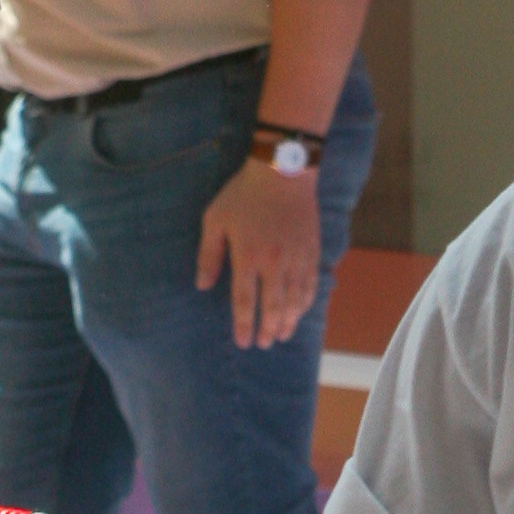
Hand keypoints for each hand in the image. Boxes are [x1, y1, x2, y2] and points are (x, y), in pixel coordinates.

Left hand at [196, 152, 321, 348]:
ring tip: (282, 335)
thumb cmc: (244, 194)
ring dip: (289, 320)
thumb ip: (208, 254)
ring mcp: (297, 257)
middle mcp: (275, 262)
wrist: (284, 170)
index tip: (243, 342)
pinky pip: (311, 283)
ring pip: (296, 299)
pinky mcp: (312, 250)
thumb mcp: (215, 219)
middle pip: (274, 306)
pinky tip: (301, 311)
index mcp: (248, 256)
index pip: (245, 300)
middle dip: (268, 329)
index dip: (244, 325)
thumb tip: (201, 285)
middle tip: (263, 344)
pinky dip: (307, 301)